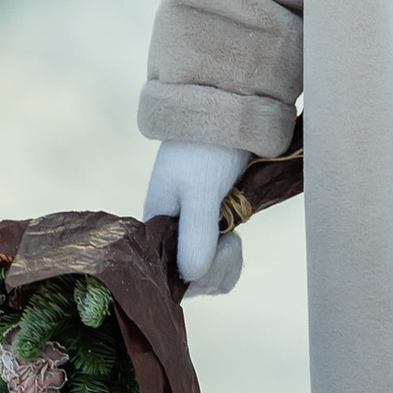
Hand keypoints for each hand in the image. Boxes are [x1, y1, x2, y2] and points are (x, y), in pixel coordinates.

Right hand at [142, 141, 249, 295]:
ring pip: (206, 271)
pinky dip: (230, 257)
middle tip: (232, 239)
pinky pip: (217, 259)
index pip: (169, 274)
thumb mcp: (200, 191)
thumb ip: (195, 233)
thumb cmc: (207, 149)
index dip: (198, 275)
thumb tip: (192, 277)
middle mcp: (170, 231)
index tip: (221, 249)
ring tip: (235, 237)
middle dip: (216, 268)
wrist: (229, 114)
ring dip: (226, 263)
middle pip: (190, 278)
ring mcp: (191, 230)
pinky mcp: (211, 225)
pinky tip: (236, 240)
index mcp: (156, 223)